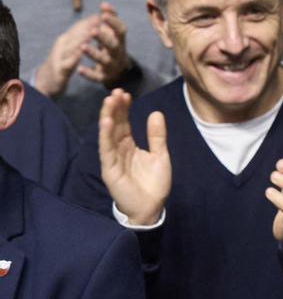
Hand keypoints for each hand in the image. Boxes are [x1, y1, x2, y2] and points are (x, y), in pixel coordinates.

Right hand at [34, 17, 94, 97]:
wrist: (47, 81)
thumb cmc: (64, 62)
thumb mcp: (72, 47)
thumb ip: (82, 36)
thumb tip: (96, 22)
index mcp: (67, 38)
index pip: (79, 26)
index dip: (91, 19)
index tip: (104, 12)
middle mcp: (62, 45)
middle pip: (75, 33)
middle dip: (88, 25)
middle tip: (101, 18)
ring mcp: (60, 57)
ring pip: (71, 46)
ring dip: (81, 39)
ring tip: (92, 32)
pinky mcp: (60, 71)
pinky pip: (68, 64)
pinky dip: (75, 58)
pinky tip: (82, 53)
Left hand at [79, 3, 132, 86]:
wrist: (117, 69)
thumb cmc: (112, 45)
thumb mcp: (113, 32)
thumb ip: (110, 18)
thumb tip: (104, 4)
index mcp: (120, 41)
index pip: (121, 31)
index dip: (114, 23)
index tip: (103, 14)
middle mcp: (118, 53)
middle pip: (113, 46)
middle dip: (104, 38)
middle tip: (93, 30)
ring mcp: (112, 65)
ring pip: (104, 61)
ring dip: (94, 54)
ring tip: (82, 47)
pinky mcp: (104, 76)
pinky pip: (97, 77)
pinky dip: (89, 73)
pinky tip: (79, 69)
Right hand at [97, 89, 170, 224]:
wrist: (151, 207)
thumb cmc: (154, 183)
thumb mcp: (160, 156)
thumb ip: (157, 136)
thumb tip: (156, 113)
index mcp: (129, 145)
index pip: (124, 122)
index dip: (124, 108)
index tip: (125, 94)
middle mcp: (118, 149)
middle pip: (115, 125)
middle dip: (114, 108)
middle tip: (116, 92)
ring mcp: (112, 158)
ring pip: (108, 134)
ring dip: (108, 117)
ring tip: (109, 101)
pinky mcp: (110, 169)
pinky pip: (107, 150)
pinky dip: (106, 136)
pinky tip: (107, 122)